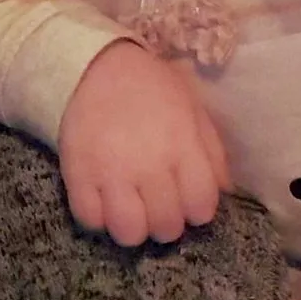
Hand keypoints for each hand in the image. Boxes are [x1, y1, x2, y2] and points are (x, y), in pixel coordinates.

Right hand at [58, 40, 228, 246]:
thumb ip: (212, 152)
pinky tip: (105, 201)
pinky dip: (100, 218)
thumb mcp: (192, 109)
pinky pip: (91, 221)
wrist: (96, 66)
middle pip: (167, 226)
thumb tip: (222, 192)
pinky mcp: (78, 176)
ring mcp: (111, 173)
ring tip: (132, 209)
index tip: (188, 200)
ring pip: (129, 233)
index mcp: (182, 145)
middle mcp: (148, 164)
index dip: (198, 209)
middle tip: (159, 205)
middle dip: (167, 222)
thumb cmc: (152, 88)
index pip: (201, 206)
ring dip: (134, 227)